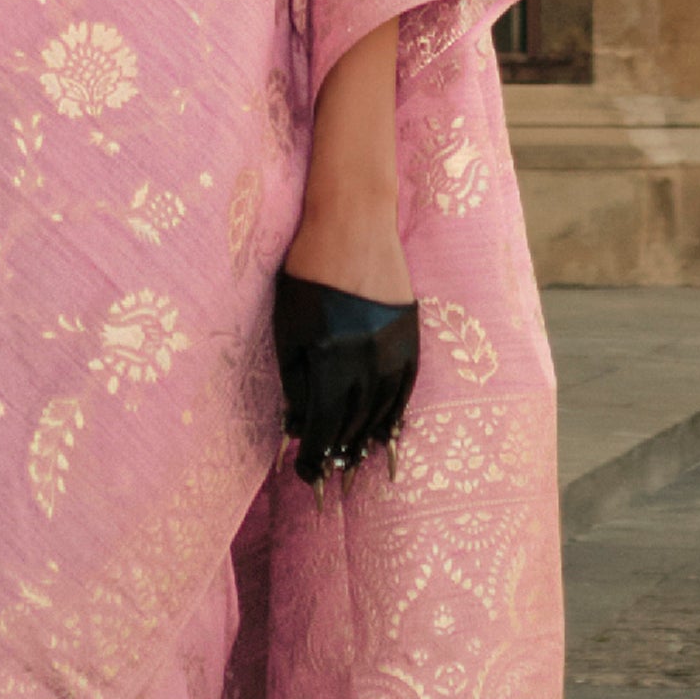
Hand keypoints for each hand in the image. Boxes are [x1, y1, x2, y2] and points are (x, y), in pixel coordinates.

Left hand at [273, 269, 420, 485]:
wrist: (355, 222)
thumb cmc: (308, 270)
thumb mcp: (288, 325)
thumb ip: (293, 378)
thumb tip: (296, 423)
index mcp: (331, 357)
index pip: (323, 424)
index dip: (313, 453)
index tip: (306, 475)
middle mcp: (368, 360)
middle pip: (355, 423)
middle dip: (339, 453)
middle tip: (330, 476)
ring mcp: (395, 349)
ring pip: (383, 411)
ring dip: (367, 441)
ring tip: (356, 462)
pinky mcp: (410, 337)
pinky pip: (405, 389)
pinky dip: (394, 416)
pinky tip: (386, 432)